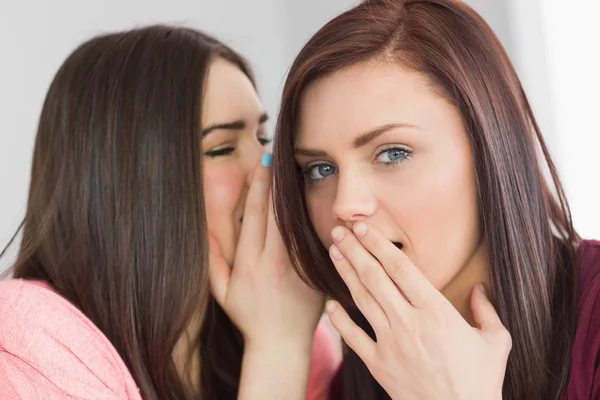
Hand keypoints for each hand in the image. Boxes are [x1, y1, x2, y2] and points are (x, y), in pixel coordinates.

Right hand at [208, 155, 323, 353]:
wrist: (281, 343)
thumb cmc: (248, 316)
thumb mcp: (222, 290)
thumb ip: (213, 258)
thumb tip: (204, 227)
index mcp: (249, 262)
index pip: (254, 215)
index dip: (258, 186)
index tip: (262, 164)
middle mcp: (274, 260)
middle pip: (276, 211)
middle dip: (277, 181)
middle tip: (280, 154)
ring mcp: (297, 266)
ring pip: (296, 221)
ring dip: (295, 193)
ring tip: (296, 168)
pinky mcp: (314, 271)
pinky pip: (312, 239)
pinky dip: (312, 217)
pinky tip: (312, 197)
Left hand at [326, 222, 510, 399]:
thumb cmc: (481, 380)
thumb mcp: (496, 342)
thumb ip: (487, 311)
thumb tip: (481, 289)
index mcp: (437, 312)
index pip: (401, 269)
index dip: (379, 245)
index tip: (364, 228)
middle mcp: (410, 323)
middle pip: (375, 278)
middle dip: (355, 250)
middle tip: (339, 230)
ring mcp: (391, 344)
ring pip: (362, 300)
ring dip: (346, 274)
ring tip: (334, 252)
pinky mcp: (379, 365)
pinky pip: (353, 338)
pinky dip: (339, 320)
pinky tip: (330, 304)